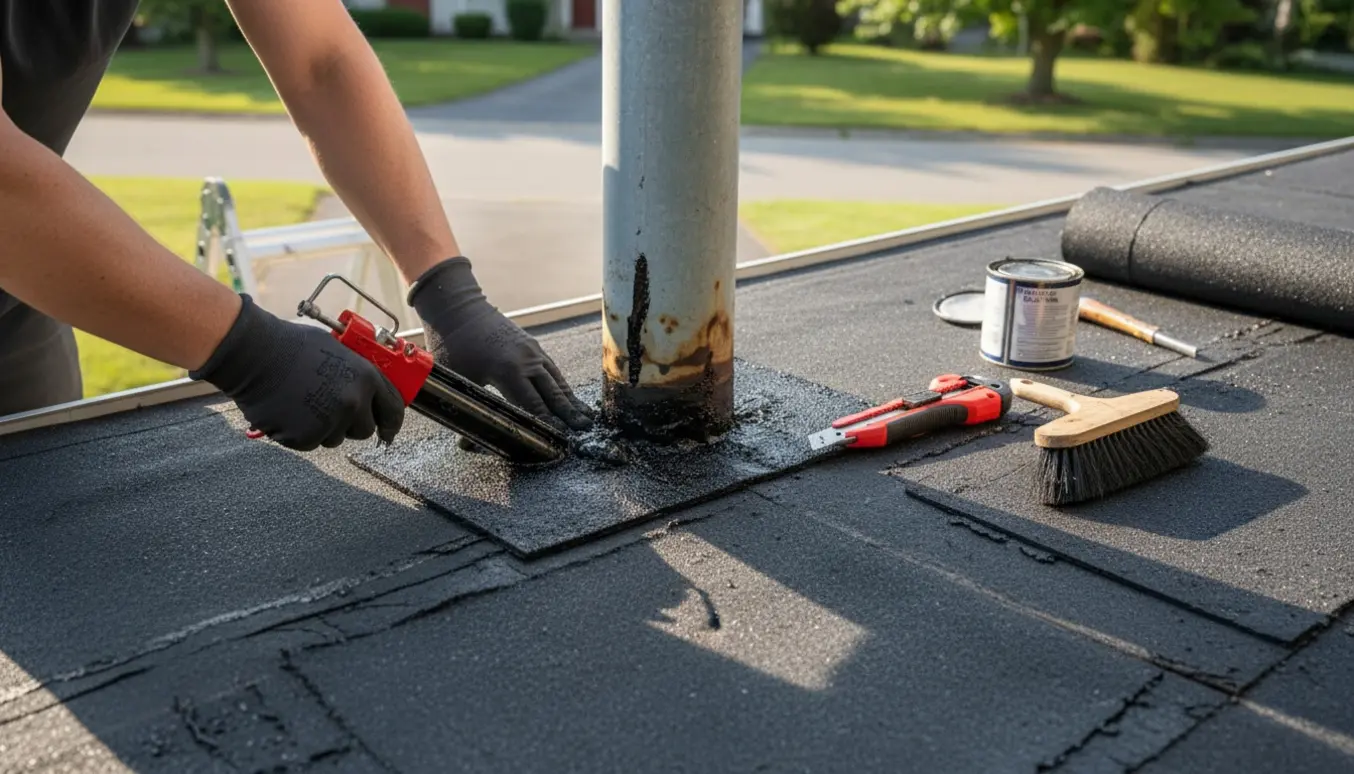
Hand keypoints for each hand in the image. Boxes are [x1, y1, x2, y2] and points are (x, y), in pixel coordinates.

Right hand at [191, 295, 405, 450]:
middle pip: (364, 430)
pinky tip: (289, 410)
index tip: (387, 429)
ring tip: (302, 402)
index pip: (394, 410)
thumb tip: (369, 392)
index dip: (391, 422)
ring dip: (323, 427)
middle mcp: (353, 403)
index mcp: (366, 378)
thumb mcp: (338, 350)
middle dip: (350, 423)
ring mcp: (329, 422)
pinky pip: (309, 442)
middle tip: (328, 407)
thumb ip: (358, 375)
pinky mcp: (304, 437)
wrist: (255, 354)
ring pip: (335, 438)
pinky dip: (300, 432)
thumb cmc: (292, 346)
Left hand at [408, 257, 593, 433]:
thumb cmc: (451, 345)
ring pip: (556, 380)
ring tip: (587, 417)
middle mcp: (526, 360)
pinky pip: (552, 369)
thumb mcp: (454, 380)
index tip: (561, 440)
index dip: (549, 424)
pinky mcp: (532, 345)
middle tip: (586, 431)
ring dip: (571, 400)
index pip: (533, 405)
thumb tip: (467, 442)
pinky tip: (569, 396)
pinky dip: (562, 385)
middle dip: (569, 414)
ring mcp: (532, 350)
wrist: (457, 307)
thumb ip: (465, 409)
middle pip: (552, 393)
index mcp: (507, 371)